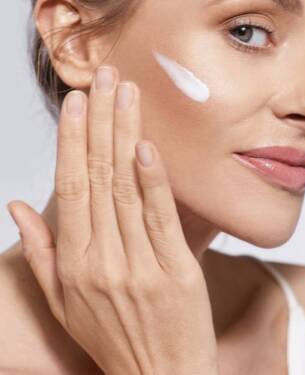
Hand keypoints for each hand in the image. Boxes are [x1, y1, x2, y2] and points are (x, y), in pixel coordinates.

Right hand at [7, 65, 218, 374]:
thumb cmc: (110, 337)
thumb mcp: (63, 300)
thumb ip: (42, 251)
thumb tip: (16, 205)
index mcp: (73, 262)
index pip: (69, 187)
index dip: (72, 141)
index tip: (76, 103)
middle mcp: (102, 259)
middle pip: (99, 176)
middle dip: (101, 121)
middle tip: (104, 78)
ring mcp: (140, 265)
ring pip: (128, 187)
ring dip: (126, 134)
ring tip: (127, 92)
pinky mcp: (177, 271)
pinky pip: (162, 218)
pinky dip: (153, 179)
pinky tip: (147, 145)